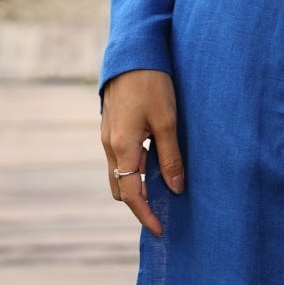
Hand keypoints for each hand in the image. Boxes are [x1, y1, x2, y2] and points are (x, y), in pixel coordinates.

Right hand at [100, 69, 184, 235]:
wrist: (132, 53)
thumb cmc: (152, 84)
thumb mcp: (167, 121)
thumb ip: (170, 158)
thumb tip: (175, 190)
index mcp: (122, 147)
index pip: (130, 194)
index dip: (145, 215)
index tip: (160, 231)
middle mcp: (109, 145)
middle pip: (120, 188)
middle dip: (138, 204)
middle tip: (164, 212)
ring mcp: (108, 136)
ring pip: (118, 174)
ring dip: (135, 186)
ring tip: (162, 191)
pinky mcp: (112, 127)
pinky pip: (119, 158)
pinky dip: (133, 169)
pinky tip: (153, 165)